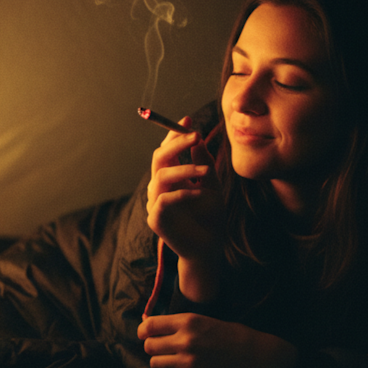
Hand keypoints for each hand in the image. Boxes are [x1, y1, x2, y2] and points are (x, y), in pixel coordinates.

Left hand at [138, 313, 296, 367]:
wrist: (254, 353)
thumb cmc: (230, 334)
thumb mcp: (203, 321)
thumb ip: (177, 324)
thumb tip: (148, 324)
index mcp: (188, 321)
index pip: (150, 326)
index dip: (143, 330)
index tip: (145, 333)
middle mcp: (186, 340)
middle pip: (149, 346)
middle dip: (152, 347)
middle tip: (161, 347)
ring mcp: (188, 361)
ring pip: (155, 363)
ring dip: (160, 361)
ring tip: (171, 359)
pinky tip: (180, 365)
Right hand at [146, 117, 224, 301]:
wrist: (210, 248)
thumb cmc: (210, 217)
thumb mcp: (212, 185)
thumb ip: (204, 163)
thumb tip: (198, 139)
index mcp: (171, 177)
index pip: (167, 150)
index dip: (174, 133)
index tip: (188, 119)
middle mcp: (159, 188)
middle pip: (158, 158)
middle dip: (176, 143)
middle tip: (195, 135)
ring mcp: (155, 204)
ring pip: (161, 176)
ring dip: (185, 169)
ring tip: (206, 171)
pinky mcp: (156, 220)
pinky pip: (165, 200)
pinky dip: (184, 194)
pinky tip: (201, 193)